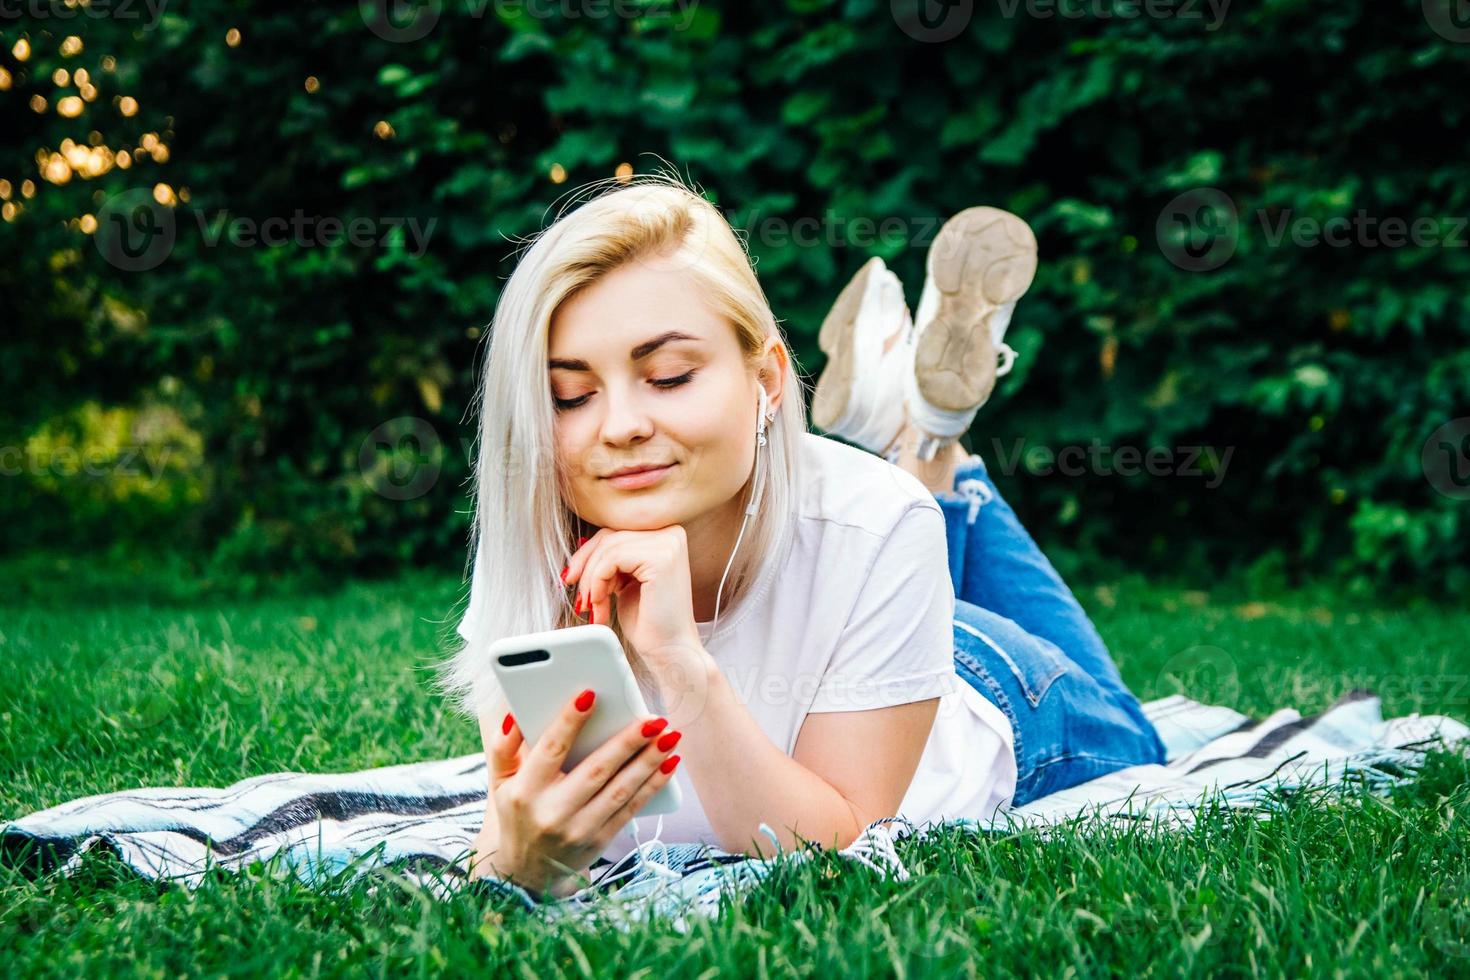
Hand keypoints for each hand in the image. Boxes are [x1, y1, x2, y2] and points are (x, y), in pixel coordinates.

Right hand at [482, 688, 682, 898]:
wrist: (527, 872)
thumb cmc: (517, 813)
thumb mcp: (500, 782)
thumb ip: (503, 747)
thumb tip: (514, 715)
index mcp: (525, 791)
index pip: (550, 749)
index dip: (569, 721)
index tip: (590, 694)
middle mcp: (552, 812)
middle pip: (596, 770)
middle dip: (627, 742)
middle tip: (653, 719)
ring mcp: (579, 829)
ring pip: (620, 790)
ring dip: (649, 762)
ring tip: (669, 736)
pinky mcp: (600, 839)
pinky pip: (631, 808)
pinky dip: (653, 785)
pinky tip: (669, 763)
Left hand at [564, 526, 702, 663]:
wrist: (670, 651)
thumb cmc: (649, 622)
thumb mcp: (625, 580)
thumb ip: (611, 559)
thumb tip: (579, 544)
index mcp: (665, 536)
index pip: (615, 531)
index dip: (588, 553)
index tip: (573, 577)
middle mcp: (670, 534)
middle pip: (610, 536)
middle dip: (585, 566)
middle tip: (579, 595)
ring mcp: (668, 544)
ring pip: (608, 548)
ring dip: (591, 579)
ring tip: (593, 605)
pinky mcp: (661, 558)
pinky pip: (612, 558)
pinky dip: (598, 582)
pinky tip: (601, 603)